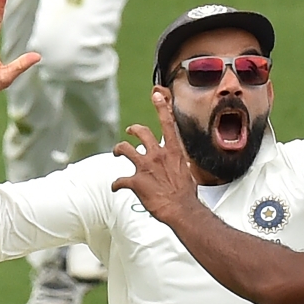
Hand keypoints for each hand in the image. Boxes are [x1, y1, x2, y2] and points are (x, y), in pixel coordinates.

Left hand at [112, 90, 200, 224]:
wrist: (181, 209)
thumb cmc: (187, 194)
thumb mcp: (187, 173)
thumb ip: (179, 165)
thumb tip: (180, 167)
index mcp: (173, 151)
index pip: (168, 124)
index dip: (161, 107)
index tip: (156, 94)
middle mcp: (157, 155)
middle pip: (141, 132)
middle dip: (133, 129)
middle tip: (130, 131)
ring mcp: (145, 167)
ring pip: (124, 149)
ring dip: (118, 149)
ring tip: (117, 152)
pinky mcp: (135, 181)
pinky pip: (120, 180)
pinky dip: (116, 184)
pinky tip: (116, 188)